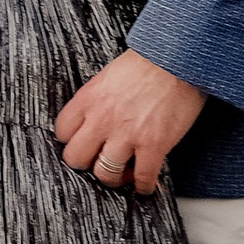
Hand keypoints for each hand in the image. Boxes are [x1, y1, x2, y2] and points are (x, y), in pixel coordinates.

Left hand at [54, 51, 206, 196]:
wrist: (180, 57)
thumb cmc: (150, 61)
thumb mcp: (110, 76)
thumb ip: (98, 100)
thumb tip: (96, 119)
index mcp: (89, 98)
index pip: (63, 131)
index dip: (73, 141)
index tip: (84, 143)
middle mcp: (102, 119)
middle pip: (76, 158)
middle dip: (87, 163)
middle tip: (100, 161)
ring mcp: (127, 134)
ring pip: (105, 174)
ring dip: (114, 178)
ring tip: (125, 174)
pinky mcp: (153, 145)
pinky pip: (142, 177)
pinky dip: (143, 186)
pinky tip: (146, 184)